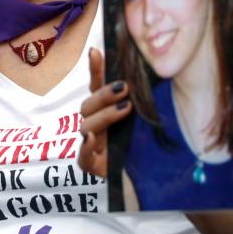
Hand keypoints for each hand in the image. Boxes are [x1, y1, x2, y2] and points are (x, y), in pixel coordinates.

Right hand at [77, 48, 131, 177]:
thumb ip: (139, 102)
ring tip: (124, 108)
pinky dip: (86, 147)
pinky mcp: (90, 165)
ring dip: (104, 116)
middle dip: (105, 95)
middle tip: (125, 87)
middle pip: (88, 106)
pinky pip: (83, 156)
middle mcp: (94, 125)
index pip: (96, 88)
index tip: (95, 51)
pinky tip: (92, 139)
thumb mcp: (141, 121)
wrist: (140, 182)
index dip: (94, 70)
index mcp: (104, 112)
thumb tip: (149, 76)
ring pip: (86, 127)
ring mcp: (90, 145)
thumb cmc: (139, 148)